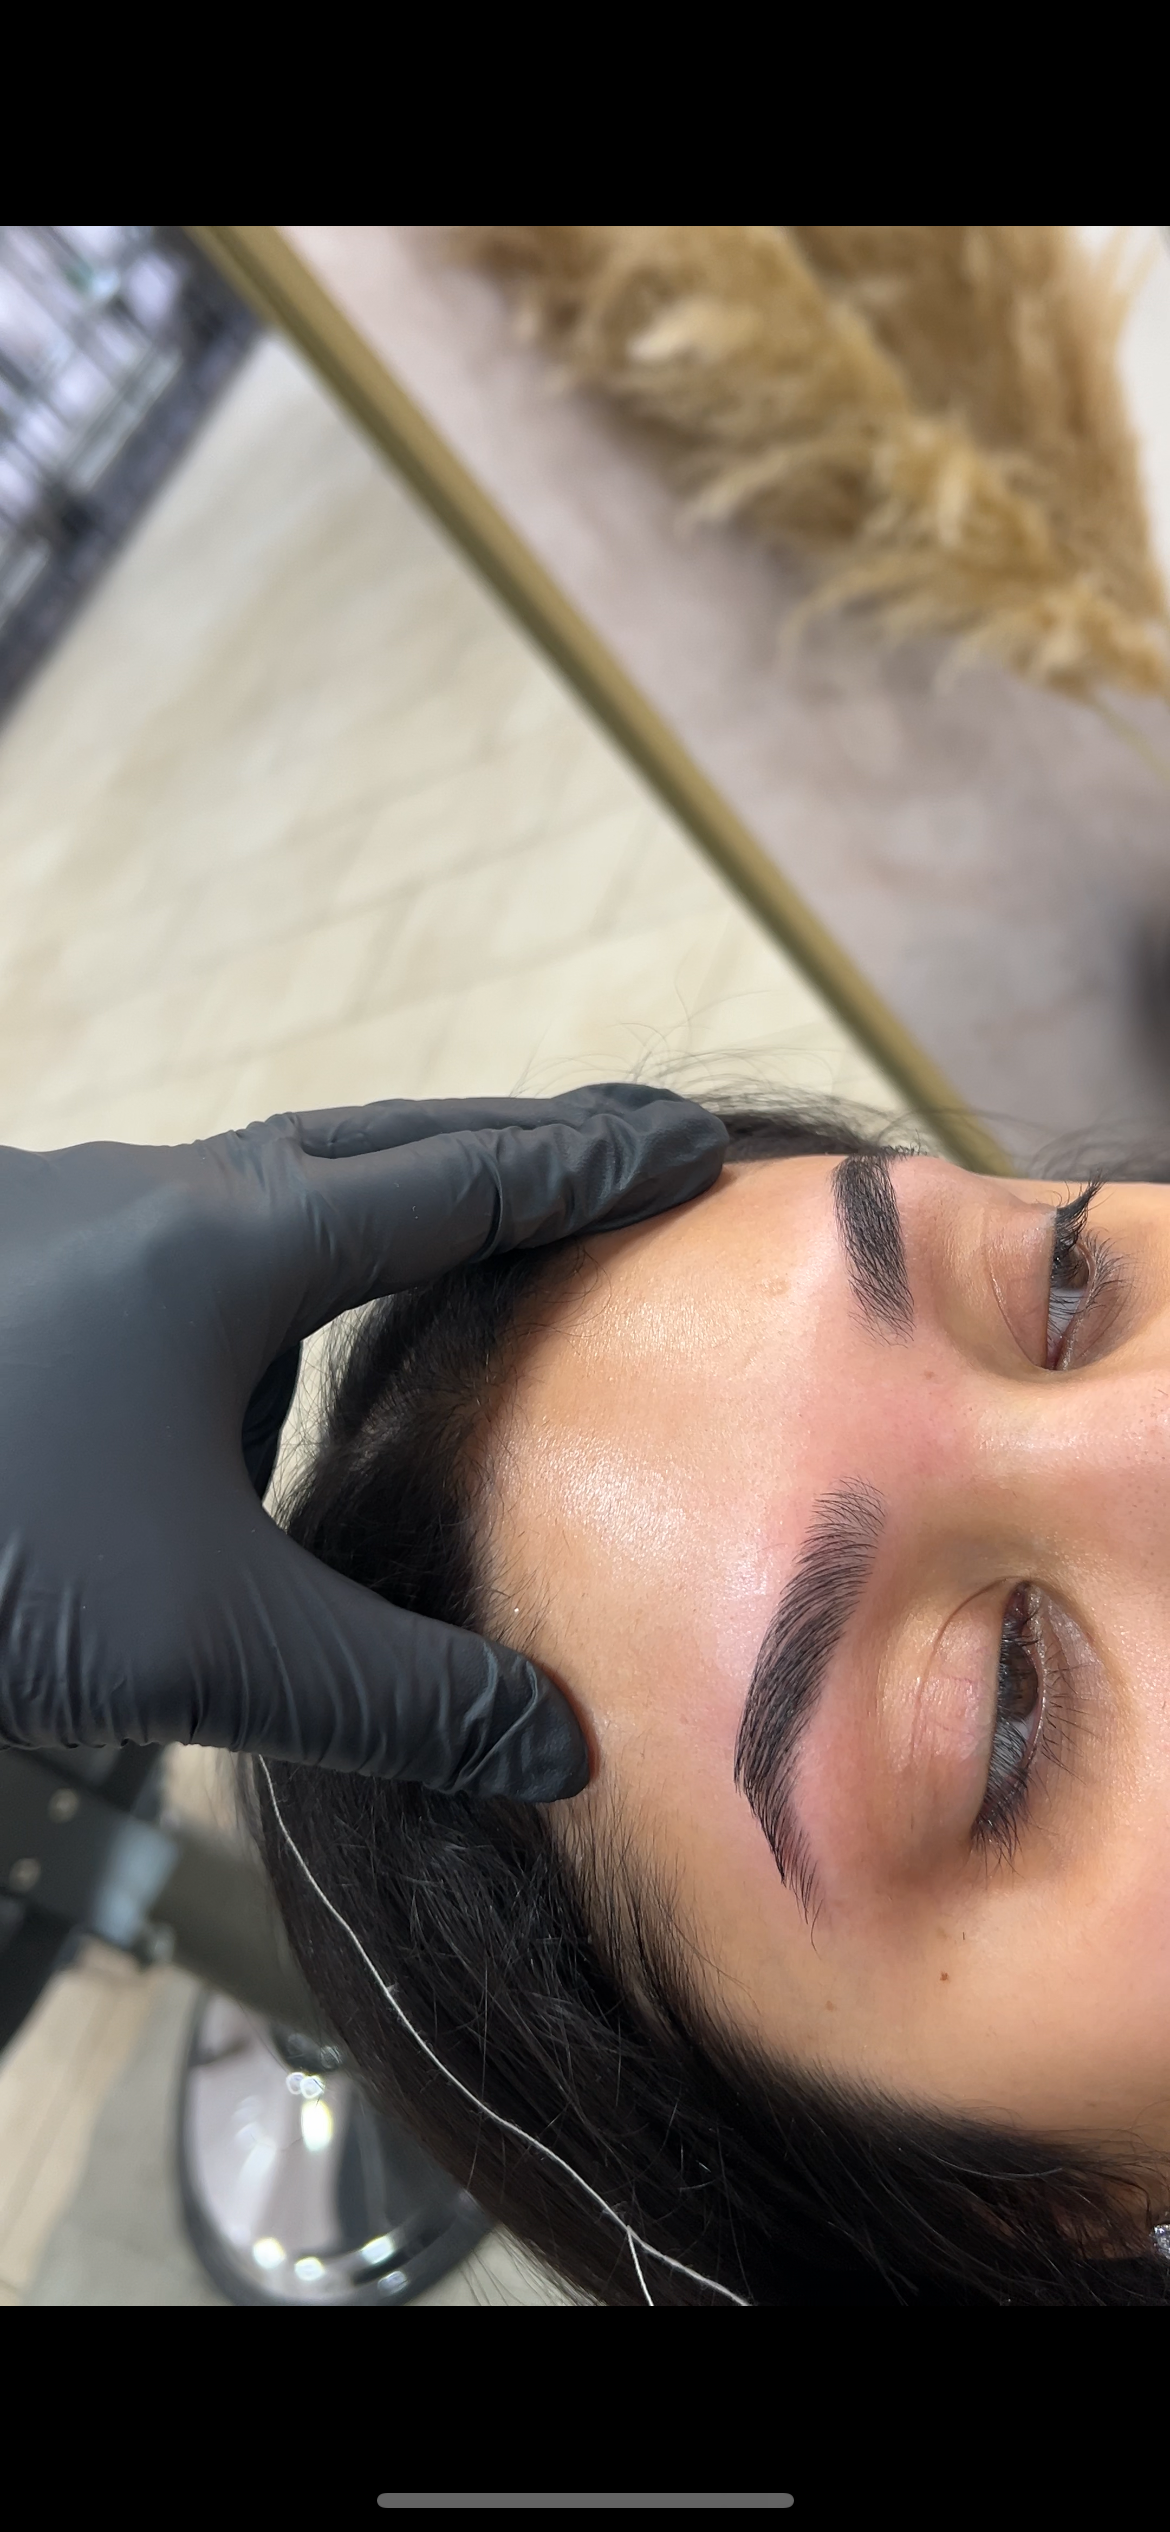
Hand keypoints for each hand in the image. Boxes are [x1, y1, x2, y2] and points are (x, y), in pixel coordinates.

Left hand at [0, 1088, 725, 1797]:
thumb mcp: (196, 1640)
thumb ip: (388, 1698)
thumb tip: (558, 1755)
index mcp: (232, 1247)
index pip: (459, 1185)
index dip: (590, 1170)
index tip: (693, 1144)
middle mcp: (155, 1200)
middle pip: (376, 1140)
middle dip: (512, 1143)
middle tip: (626, 1144)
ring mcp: (65, 1223)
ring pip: (261, 1183)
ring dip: (375, 1197)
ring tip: (457, 1255)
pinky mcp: (9, 1277)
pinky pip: (181, 1242)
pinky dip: (267, 1274)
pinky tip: (248, 1376)